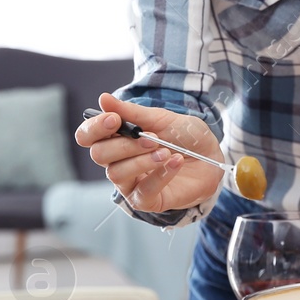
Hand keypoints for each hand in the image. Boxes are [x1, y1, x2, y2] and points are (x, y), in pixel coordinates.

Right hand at [74, 93, 223, 213]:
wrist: (212, 158)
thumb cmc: (185, 137)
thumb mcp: (161, 118)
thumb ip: (132, 112)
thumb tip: (103, 98)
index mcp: (116, 139)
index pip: (87, 136)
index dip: (95, 128)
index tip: (115, 119)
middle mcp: (117, 162)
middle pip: (99, 155)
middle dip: (124, 144)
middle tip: (152, 138)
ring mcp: (129, 183)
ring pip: (117, 174)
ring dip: (142, 160)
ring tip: (167, 152)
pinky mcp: (146, 200)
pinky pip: (143, 191)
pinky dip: (160, 175)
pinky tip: (175, 162)